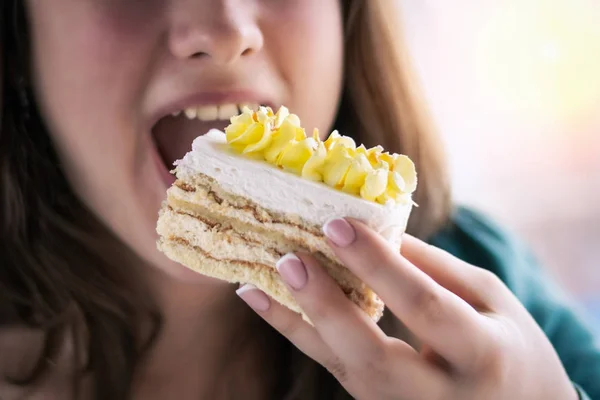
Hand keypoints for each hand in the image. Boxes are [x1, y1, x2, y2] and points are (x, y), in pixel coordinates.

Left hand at [237, 218, 577, 399]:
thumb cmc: (510, 345)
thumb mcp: (490, 299)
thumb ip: (434, 269)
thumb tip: (377, 232)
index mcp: (482, 354)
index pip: (423, 305)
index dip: (378, 264)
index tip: (338, 224)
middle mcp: (441, 396)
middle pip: (373, 357)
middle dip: (325, 307)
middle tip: (289, 259)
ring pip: (344, 371)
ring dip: (296, 323)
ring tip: (256, 281)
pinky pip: (337, 372)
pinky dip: (300, 336)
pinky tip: (265, 302)